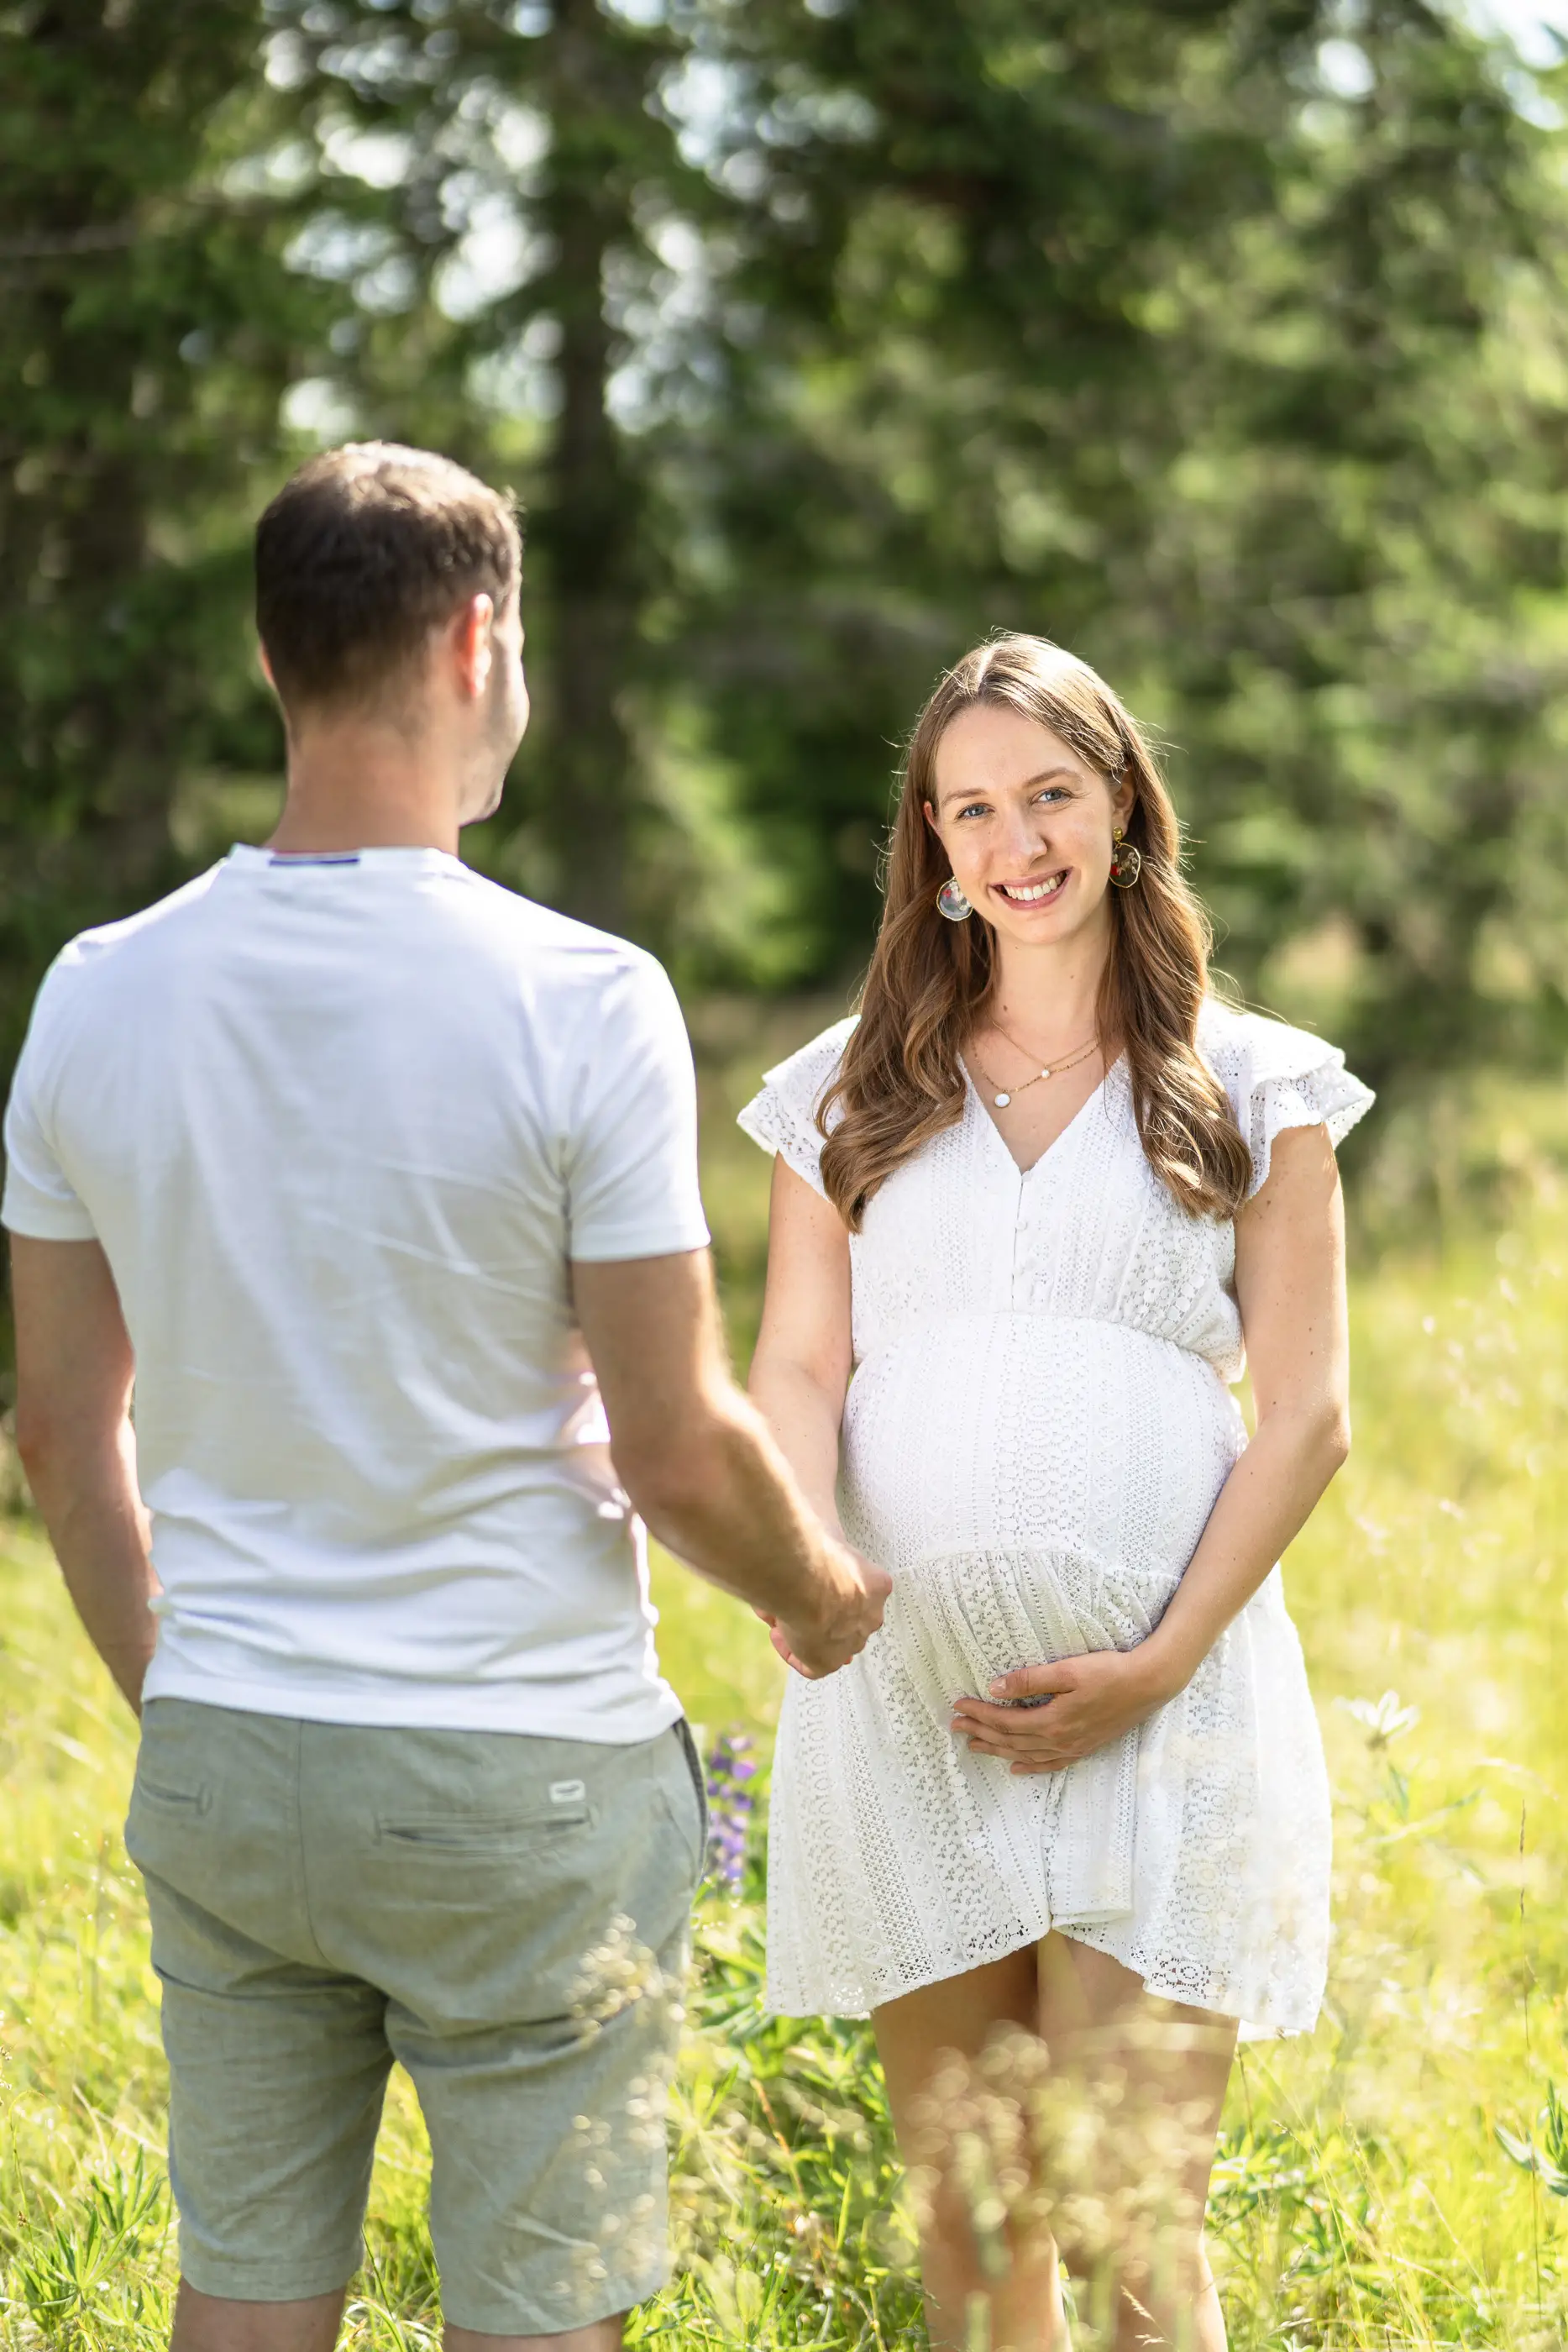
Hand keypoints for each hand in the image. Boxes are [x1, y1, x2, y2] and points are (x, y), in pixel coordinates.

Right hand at [762, 1541, 890, 1678]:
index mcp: (877, 1584)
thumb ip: (821, 1533)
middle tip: (794, 1602)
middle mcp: (870, 1616)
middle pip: (847, 1621)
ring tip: (781, 1614)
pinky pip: (811, 1665)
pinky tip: (779, 1633)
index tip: (812, 1586)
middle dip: (820, 1614)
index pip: (861, 1594)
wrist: (805, 1578)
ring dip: (804, 1630)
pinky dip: (791, 1651)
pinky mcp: (828, 1661)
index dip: (835, 1593)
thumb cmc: (812, 1550)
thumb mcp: (825, 1531)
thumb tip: (810, 1513)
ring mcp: (850, 1641)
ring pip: (828, 1641)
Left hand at [949, 1646, 1170, 1773]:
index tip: (958, 1706)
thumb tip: (995, 1688)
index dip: (980, 1714)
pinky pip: (1051, 1764)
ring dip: (998, 1749)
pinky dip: (1030, 1767)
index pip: (1005, 1721)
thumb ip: (1030, 1681)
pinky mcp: (1085, 1748)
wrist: (1149, 1685)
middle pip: (1011, 1740)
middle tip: (956, 1727)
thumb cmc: (1108, 1672)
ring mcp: (1073, 1747)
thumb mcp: (1067, 1670)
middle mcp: (1059, 1740)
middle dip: (981, 1732)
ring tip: (974, 1746)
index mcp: (1051, 1721)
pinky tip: (1017, 1768)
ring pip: (1026, 1754)